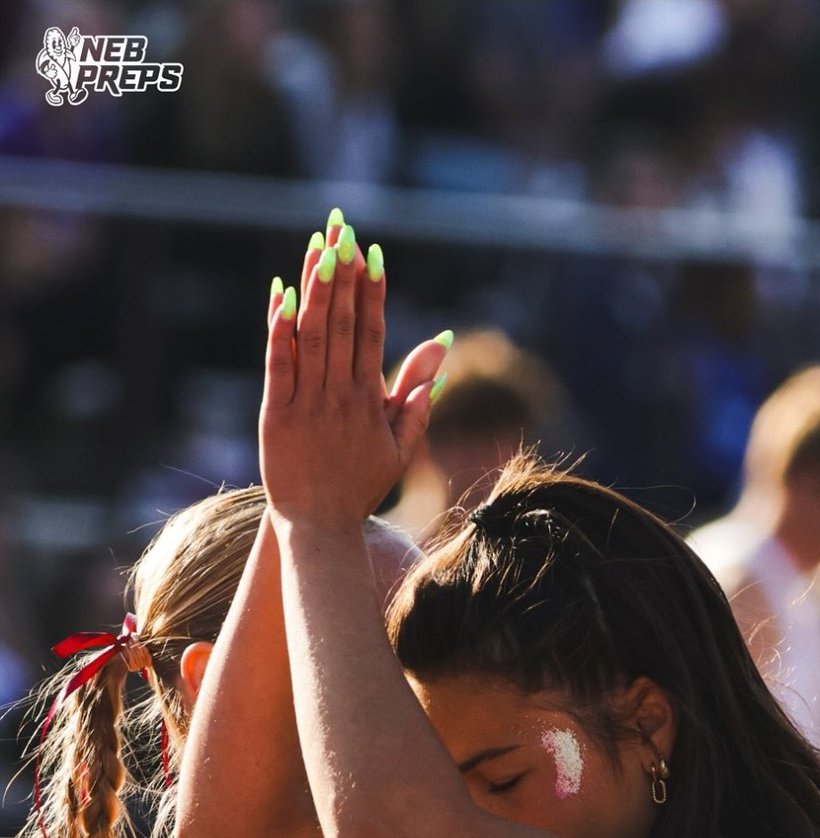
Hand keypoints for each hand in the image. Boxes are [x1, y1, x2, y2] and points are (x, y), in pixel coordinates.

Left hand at [260, 216, 442, 527]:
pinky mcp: (276, 415)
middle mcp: (342, 396)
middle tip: (343, 230)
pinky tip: (281, 295)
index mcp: (372, 400)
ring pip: (314, 335)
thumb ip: (418, 396)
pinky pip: (279, 365)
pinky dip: (280, 330)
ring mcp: (309, 404)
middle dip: (343, 274)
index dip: (372, 292)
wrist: (320, 525)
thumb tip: (442, 348)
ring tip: (318, 247)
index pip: (374, 333)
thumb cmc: (361, 485)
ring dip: (315, 288)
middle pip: (344, 324)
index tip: (372, 253)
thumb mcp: (401, 445)